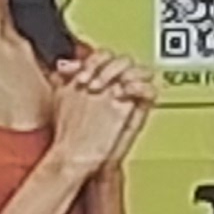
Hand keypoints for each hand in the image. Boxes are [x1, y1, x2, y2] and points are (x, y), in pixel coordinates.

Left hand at [55, 48, 157, 170]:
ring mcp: (128, 97)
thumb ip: (63, 77)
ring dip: (126, 74)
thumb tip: (63, 63)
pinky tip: (125, 93)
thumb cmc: (73, 131)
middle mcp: (114, 85)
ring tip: (113, 89)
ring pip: (141, 70)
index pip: (105, 56)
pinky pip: (151, 92)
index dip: (94, 61)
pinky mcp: (139, 112)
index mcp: (98, 78)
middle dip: (108, 69)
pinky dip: (141, 87)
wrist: (81, 158)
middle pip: (123, 60)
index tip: (80, 75)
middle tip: (94, 86)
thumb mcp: (62, 98)